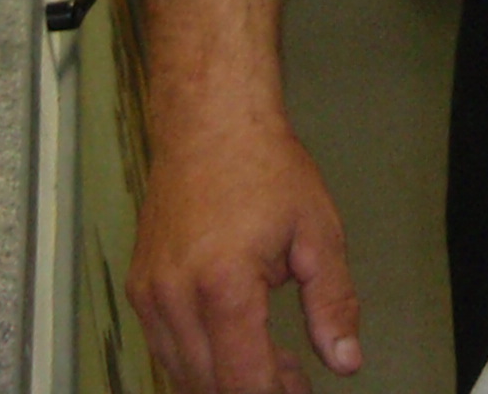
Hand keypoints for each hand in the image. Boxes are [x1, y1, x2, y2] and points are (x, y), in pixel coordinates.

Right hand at [128, 106, 362, 392]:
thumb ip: (332, 303)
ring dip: (226, 380)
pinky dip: (201, 358)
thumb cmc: (263, 166)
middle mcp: (175, 296)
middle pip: (209, 385)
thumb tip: (345, 361)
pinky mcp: (141, 288)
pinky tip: (239, 342)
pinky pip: (166, 347)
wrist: (210, 120)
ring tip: (276, 364)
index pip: (243, 381)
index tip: (300, 392)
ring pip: (182, 374)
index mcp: (223, 285)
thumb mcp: (317, 233)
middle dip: (255, 391)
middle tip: (295, 380)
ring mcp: (150, 294)